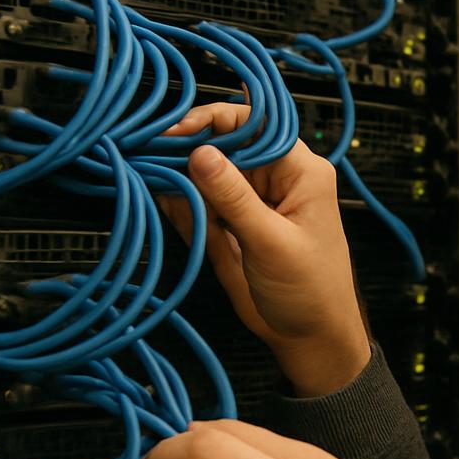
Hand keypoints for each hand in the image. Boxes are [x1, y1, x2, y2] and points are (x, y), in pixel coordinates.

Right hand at [156, 103, 370, 395]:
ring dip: (178, 172)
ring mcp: (251, 200)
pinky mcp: (233, 223)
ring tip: (148, 172)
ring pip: (208, 172)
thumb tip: (199, 152)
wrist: (310, 338)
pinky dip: (181, 200)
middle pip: (225, 143)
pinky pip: (202, 201)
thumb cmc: (310, 292)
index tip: (177, 132)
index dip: (213, 121)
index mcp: (300, 170)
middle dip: (187, 146)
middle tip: (149, 151)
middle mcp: (275, 178)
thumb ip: (233, 197)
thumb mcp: (271, 242)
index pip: (254, 123)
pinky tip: (161, 197)